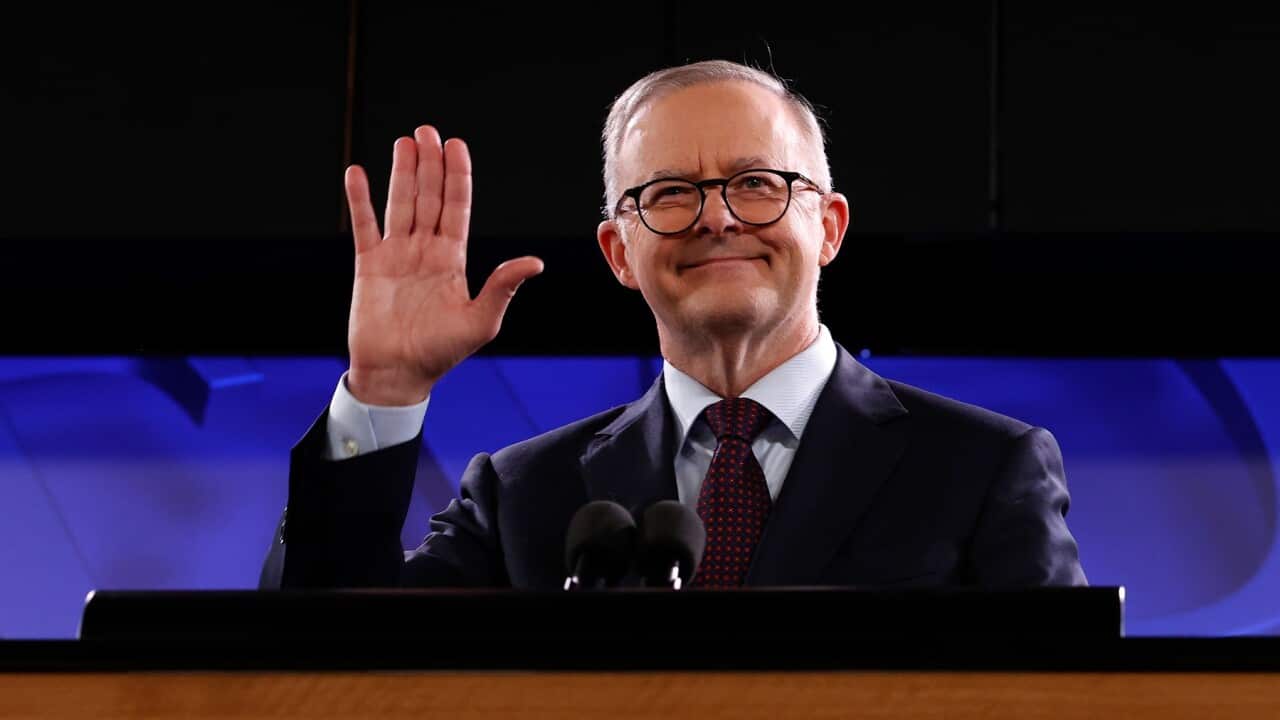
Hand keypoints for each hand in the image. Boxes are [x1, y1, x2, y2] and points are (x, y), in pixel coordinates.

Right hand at [343, 126, 543, 405]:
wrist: (398, 375)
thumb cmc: (441, 353)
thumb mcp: (481, 321)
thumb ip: (503, 287)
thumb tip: (535, 263)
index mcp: (452, 260)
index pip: (456, 208)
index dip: (457, 176)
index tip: (455, 145)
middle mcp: (425, 251)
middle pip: (428, 197)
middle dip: (429, 164)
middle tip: (427, 131)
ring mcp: (396, 255)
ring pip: (400, 204)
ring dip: (401, 173)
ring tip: (404, 142)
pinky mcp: (369, 266)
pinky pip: (364, 226)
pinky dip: (360, 200)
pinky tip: (358, 174)